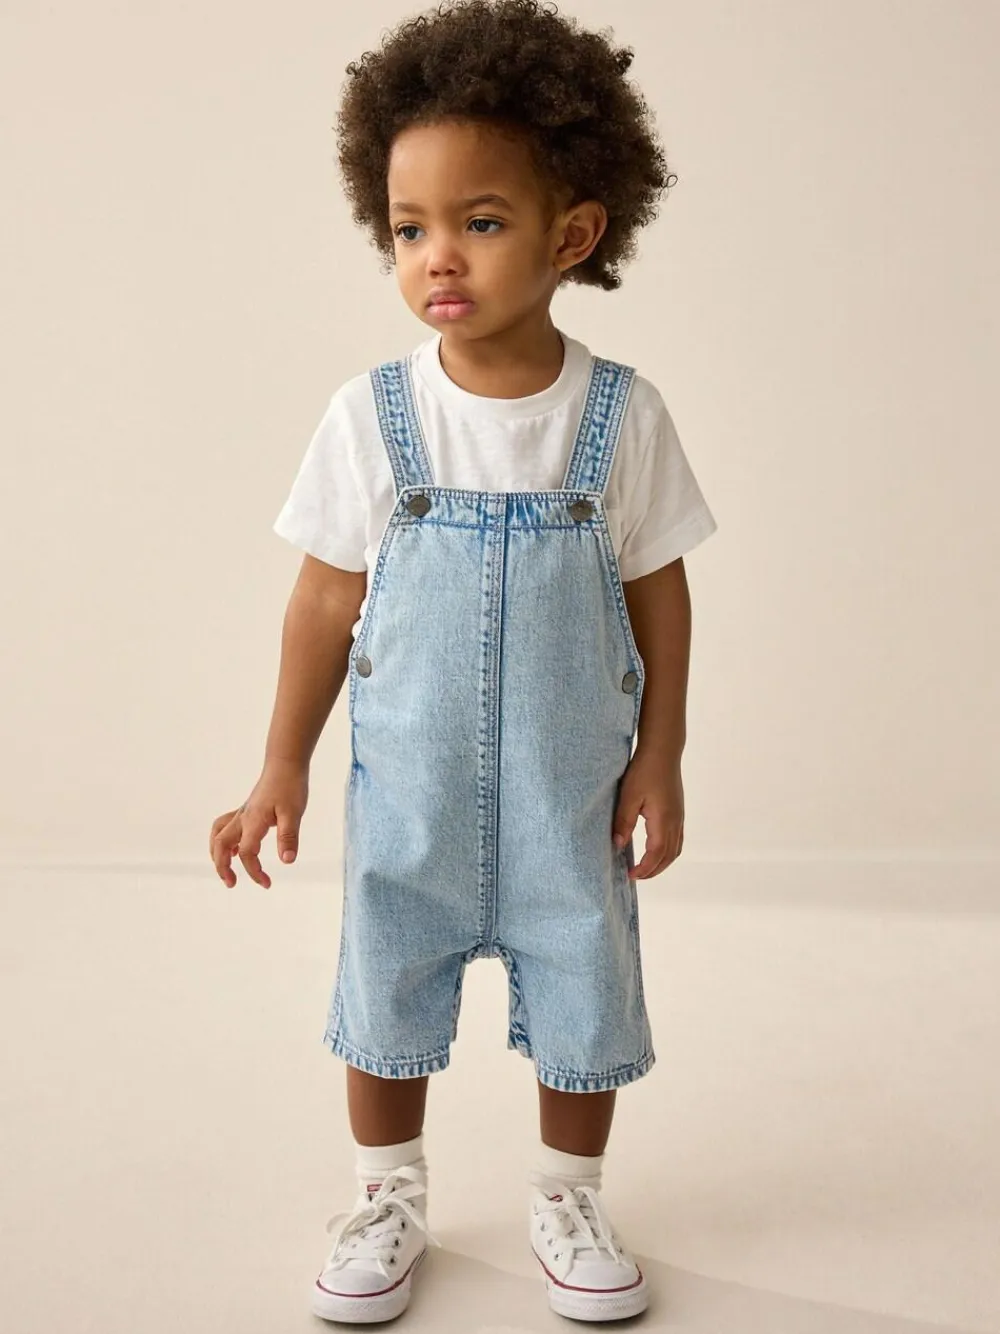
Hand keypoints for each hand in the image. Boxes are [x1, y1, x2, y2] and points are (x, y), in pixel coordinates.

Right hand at [209, 757, 308, 888]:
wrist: (285, 763)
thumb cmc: (290, 785)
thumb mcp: (294, 813)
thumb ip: (289, 837)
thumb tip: (287, 861)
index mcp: (253, 821)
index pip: (247, 853)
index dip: (254, 871)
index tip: (266, 883)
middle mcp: (243, 818)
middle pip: (220, 845)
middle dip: (222, 867)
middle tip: (232, 883)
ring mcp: (242, 813)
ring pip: (218, 835)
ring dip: (218, 854)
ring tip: (226, 869)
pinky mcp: (246, 810)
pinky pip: (226, 827)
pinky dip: (225, 841)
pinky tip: (237, 850)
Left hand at [611, 748, 684, 879]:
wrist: (662, 751)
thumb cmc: (644, 771)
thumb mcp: (628, 796)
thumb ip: (623, 821)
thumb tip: (618, 845)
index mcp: (663, 820)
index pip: (655, 854)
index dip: (644, 868)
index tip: (630, 875)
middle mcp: (675, 822)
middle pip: (668, 856)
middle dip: (653, 870)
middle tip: (635, 876)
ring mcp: (679, 817)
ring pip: (675, 849)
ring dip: (661, 863)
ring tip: (645, 868)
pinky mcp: (678, 811)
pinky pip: (677, 840)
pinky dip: (667, 851)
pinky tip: (656, 850)